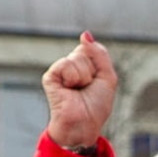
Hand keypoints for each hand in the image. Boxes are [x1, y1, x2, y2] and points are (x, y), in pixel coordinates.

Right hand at [42, 33, 117, 149]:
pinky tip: (69, 89)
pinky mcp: (50, 76)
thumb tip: (85, 34)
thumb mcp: (108, 76)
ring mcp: (59, 70)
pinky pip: (65, 65)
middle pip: (85, 51)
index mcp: (84, 65)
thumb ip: (99, 53)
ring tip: (79, 89)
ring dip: (84, 76)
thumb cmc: (97, 104)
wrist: (85, 122)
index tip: (97, 80)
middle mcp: (71, 65)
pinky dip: (73, 78)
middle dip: (93, 71)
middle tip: (88, 86)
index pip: (93, 48)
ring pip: (77, 58)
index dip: (100, 65)